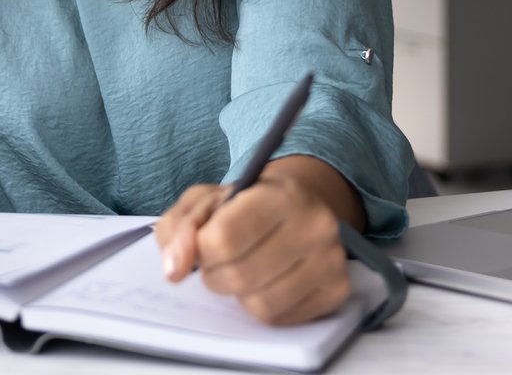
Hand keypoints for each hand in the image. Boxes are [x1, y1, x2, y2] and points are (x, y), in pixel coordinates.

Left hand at [153, 173, 350, 325]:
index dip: (200, 250)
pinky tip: (266, 282)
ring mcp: (331, 259)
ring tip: (244, 270)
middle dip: (216, 275)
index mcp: (280, 193)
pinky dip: (262, 307)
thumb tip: (175, 267)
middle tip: (220, 261)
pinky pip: (280, 318)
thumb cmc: (247, 205)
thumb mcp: (206, 200)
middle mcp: (314, 224)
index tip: (201, 246)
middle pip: (239, 275)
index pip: (225, 237)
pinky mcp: (336, 290)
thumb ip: (180, 227)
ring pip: (260, 303)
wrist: (299, 207)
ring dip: (239, 294)